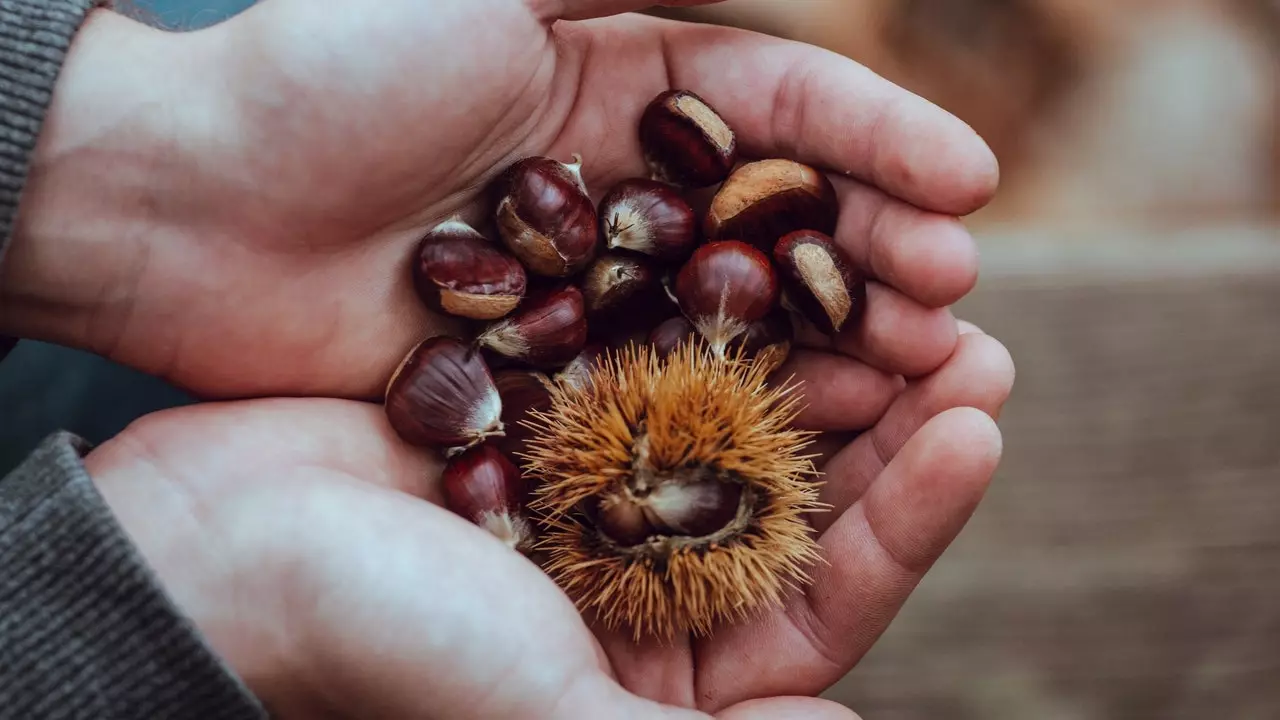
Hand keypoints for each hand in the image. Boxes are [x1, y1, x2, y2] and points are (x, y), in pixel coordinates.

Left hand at [2, 0, 995, 399]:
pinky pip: (657, 387)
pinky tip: (802, 434)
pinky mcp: (542, 372)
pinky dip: (731, 406)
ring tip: (918, 372)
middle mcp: (621, 188)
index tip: (968, 188)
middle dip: (875, 252)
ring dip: (828, 343)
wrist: (188, 199)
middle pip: (775, 219)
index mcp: (620, 79)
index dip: (878, 140)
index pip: (780, 107)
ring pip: (735, 313)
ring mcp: (588, 286)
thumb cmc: (333, 70)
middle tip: (956, 304)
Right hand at [85, 321, 1012, 718]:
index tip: (977, 425)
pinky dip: (718, 315)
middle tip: (972, 340)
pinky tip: (772, 259)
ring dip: (822, 357)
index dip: (909, 518)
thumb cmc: (377, 645)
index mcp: (659, 671)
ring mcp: (594, 491)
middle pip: (798, 502)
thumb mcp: (548, 709)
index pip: (820, 598)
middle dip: (891, 424)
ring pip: (743, 421)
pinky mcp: (545, 413)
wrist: (212, 551)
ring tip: (903, 284)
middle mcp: (640, 583)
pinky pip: (659, 357)